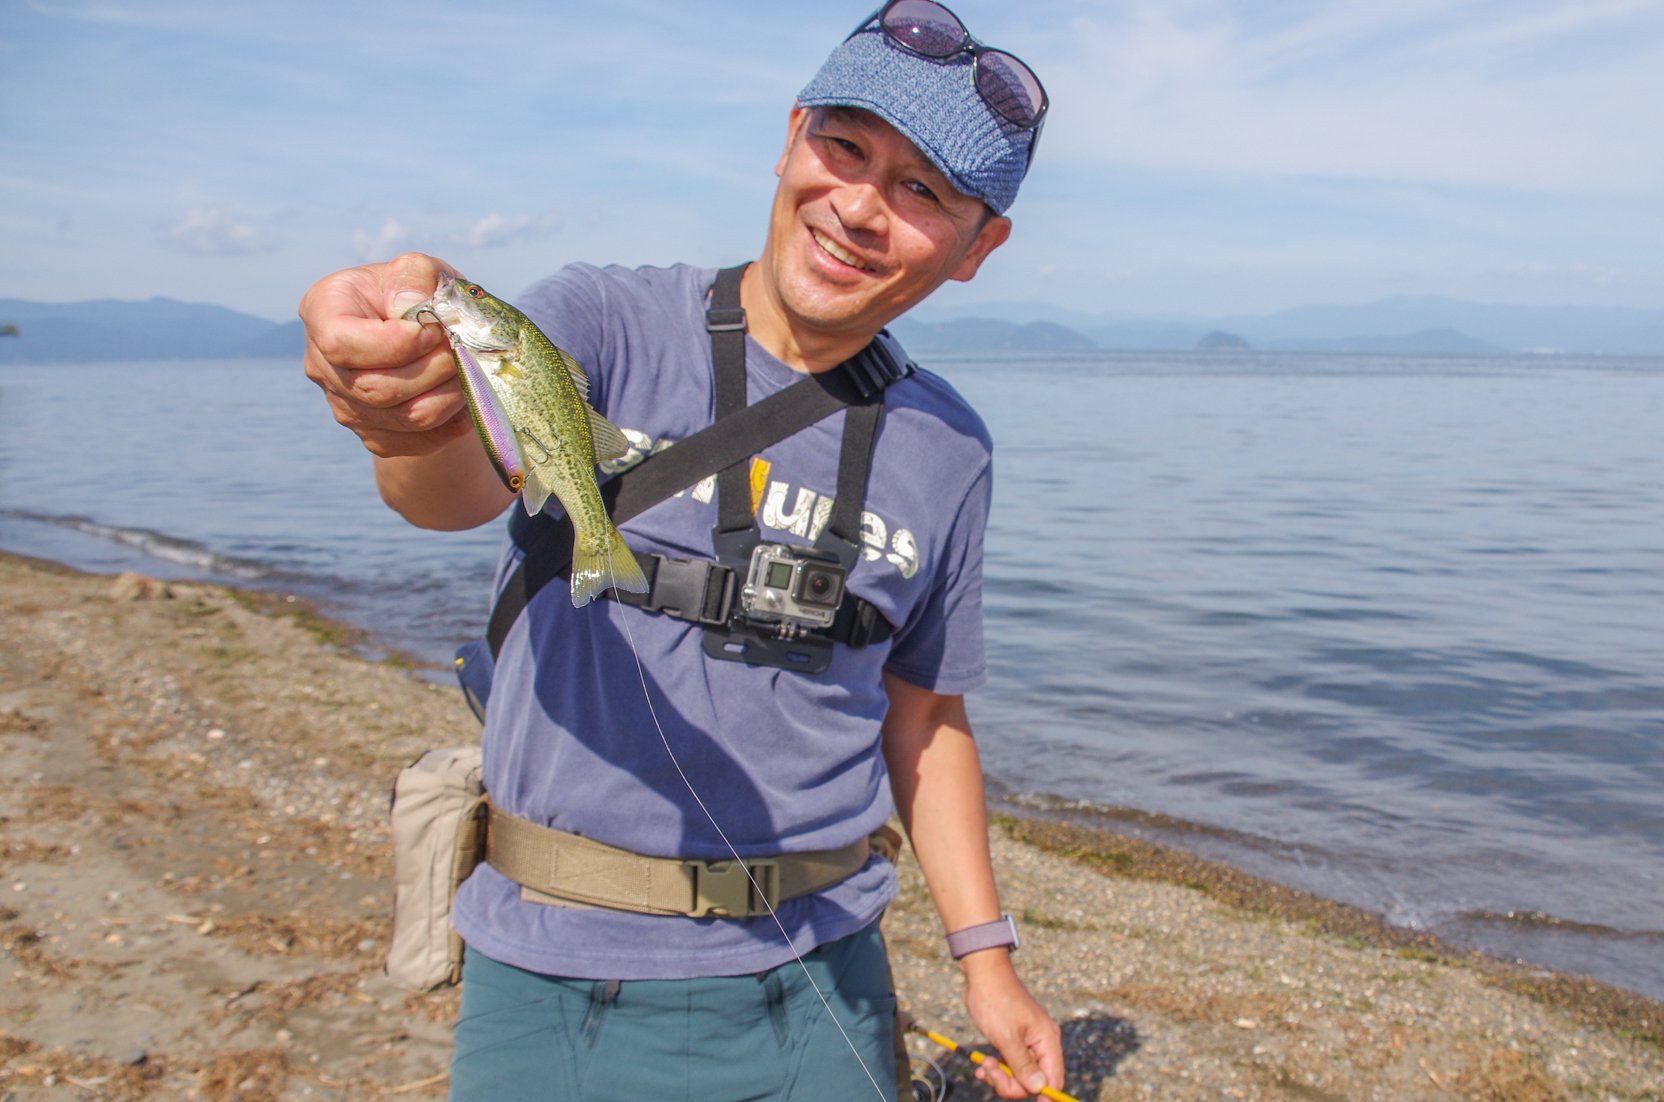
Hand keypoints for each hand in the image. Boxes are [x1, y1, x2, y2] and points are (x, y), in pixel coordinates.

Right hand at [298, 252, 470, 456]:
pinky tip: (465, 393)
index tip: (430, 330)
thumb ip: (414, 276)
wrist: (425, 335)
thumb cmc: (416, 294)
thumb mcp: (417, 269)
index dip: (391, 343)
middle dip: (432, 369)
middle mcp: (323, 366)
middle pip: (375, 389)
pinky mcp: (376, 436)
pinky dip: (452, 419)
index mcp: (323, 313)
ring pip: (405, 418)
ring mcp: (346, 407)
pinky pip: (420, 440)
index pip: (339, 343)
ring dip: (450, 394)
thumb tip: (416, 306)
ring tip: (470, 368)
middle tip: (464, 349)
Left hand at [961, 953, 1064, 1098]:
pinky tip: (983, 1065)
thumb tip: (1040, 1089)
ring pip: (1019, 1074)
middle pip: (1034, 1081)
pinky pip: (1009, 1064)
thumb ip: (1023, 1065)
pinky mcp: (1013, 1040)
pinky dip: (996, 1069)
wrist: (982, 974)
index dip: (1044, 1096)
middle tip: (990, 1071)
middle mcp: (1041, 1043)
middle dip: (1011, 1083)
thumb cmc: (996, 1000)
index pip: (1054, 1079)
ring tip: (983, 1065)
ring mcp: (1027, 1042)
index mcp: (1047, 1041)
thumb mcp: (1007, 1037)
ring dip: (1000, 1076)